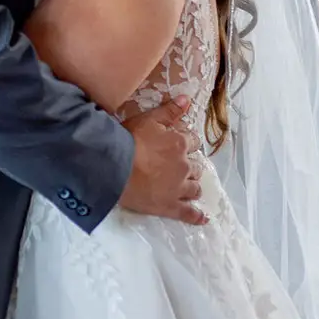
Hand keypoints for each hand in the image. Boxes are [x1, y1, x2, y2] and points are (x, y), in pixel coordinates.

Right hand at [117, 98, 205, 225]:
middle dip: (190, 165)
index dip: (187, 143)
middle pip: (196, 166)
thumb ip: (169, 110)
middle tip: (180, 166)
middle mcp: (184, 166)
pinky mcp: (171, 206)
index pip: (193, 142)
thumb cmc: (128, 141)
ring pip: (195, 188)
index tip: (180, 145)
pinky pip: (189, 214)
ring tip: (189, 187)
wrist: (114, 167)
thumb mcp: (148, 120)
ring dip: (193, 186)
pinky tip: (203, 218)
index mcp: (180, 144)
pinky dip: (197, 217)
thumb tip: (187, 100)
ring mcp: (179, 188)